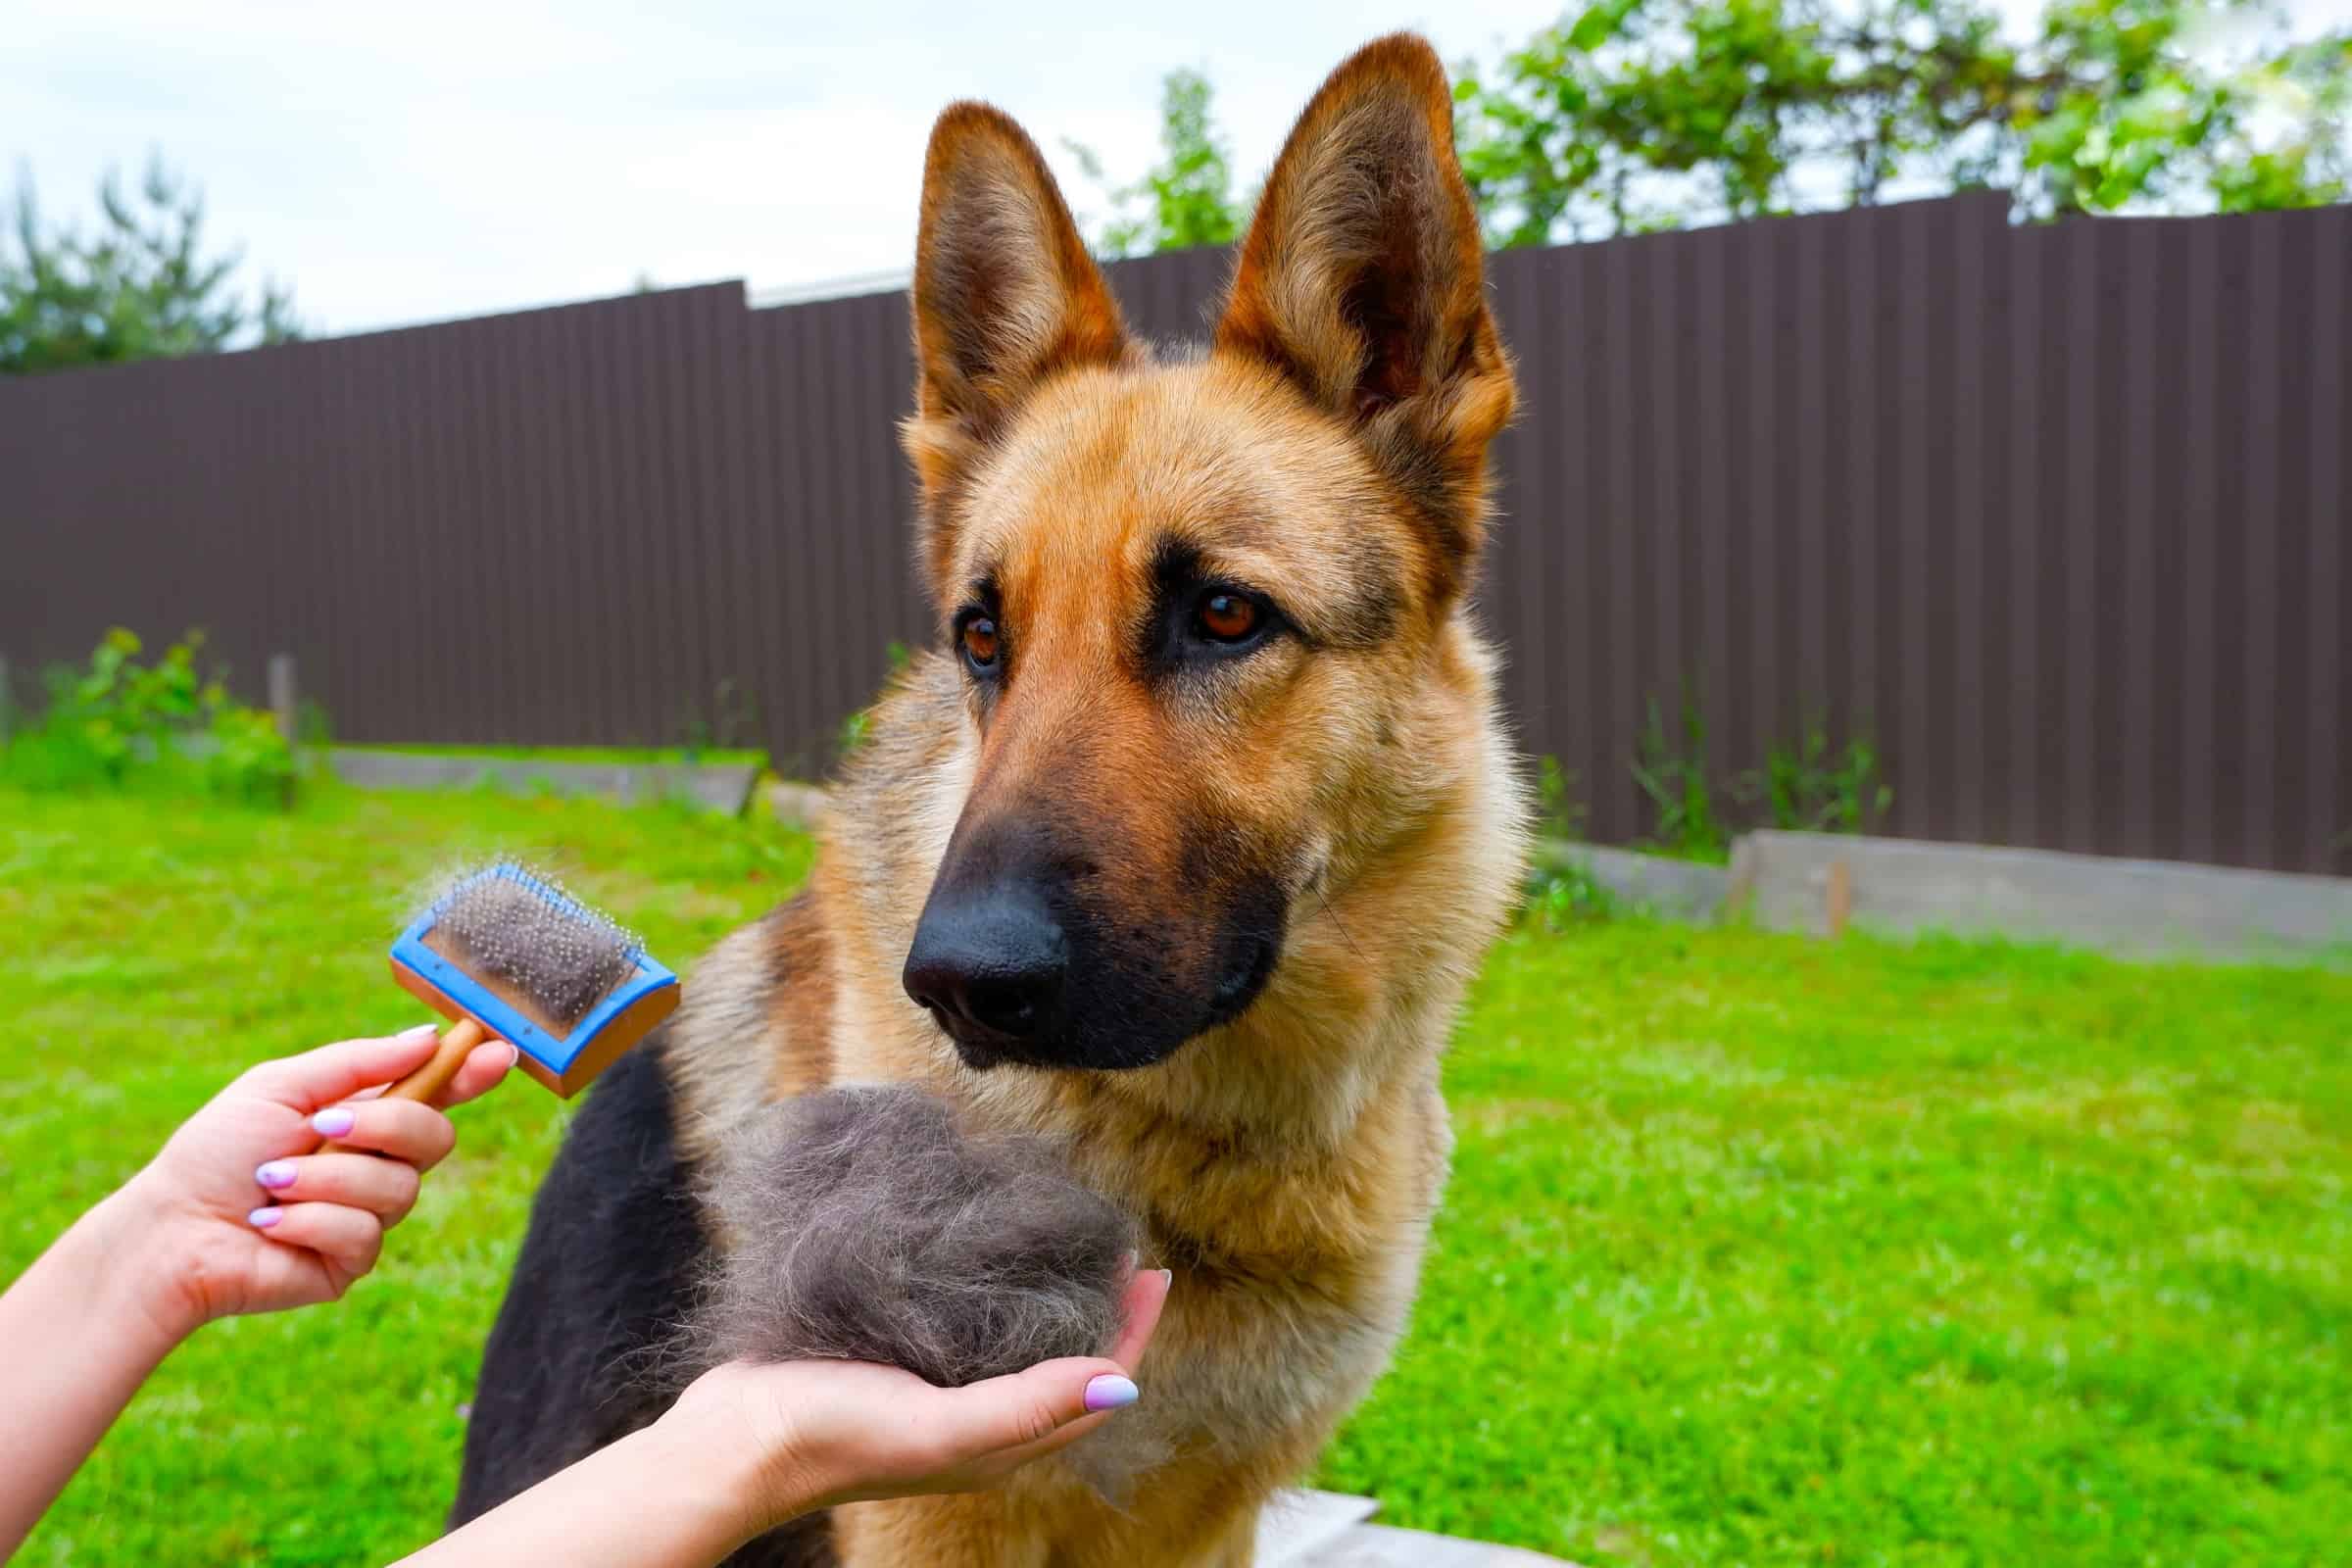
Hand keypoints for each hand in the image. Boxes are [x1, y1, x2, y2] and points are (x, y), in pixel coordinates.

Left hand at [101, 1023, 513, 1339]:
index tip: (499, 1051)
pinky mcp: (350, 1262)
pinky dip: (309, 1222)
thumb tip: (427, 1039)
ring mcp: (368, 1215)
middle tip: (324, 1126)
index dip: (473, 1073)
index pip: (437, 1092)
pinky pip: (364, 1235)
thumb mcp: (281, 1087)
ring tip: (270, 1184)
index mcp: (364, 1116)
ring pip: (399, 1189)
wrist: (171, 1229)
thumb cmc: (216, 1153)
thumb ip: (358, 1064)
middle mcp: (377, 1164)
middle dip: (384, 1126)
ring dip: (326, 1180)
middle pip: (436, 1138)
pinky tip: (269, 1224)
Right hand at [662, 1261, 1171, 1533]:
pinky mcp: (898, 1364)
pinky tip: (986, 1254)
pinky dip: (994, 1292)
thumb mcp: (941, 1426)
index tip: (1151, 1269)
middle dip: (1101, 1310)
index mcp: (998, 1445)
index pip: (1093, 1388)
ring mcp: (935, 1393)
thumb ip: (1029, 1406)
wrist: (736, 1441)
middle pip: (1063, 1365)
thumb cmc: (836, 1436)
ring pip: (1017, 1346)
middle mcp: (976, 1422)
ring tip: (1067, 1243)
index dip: (1130, 1332)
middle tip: (1118, 1247)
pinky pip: (967, 1329)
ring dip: (1050, 1298)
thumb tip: (1124, 1384)